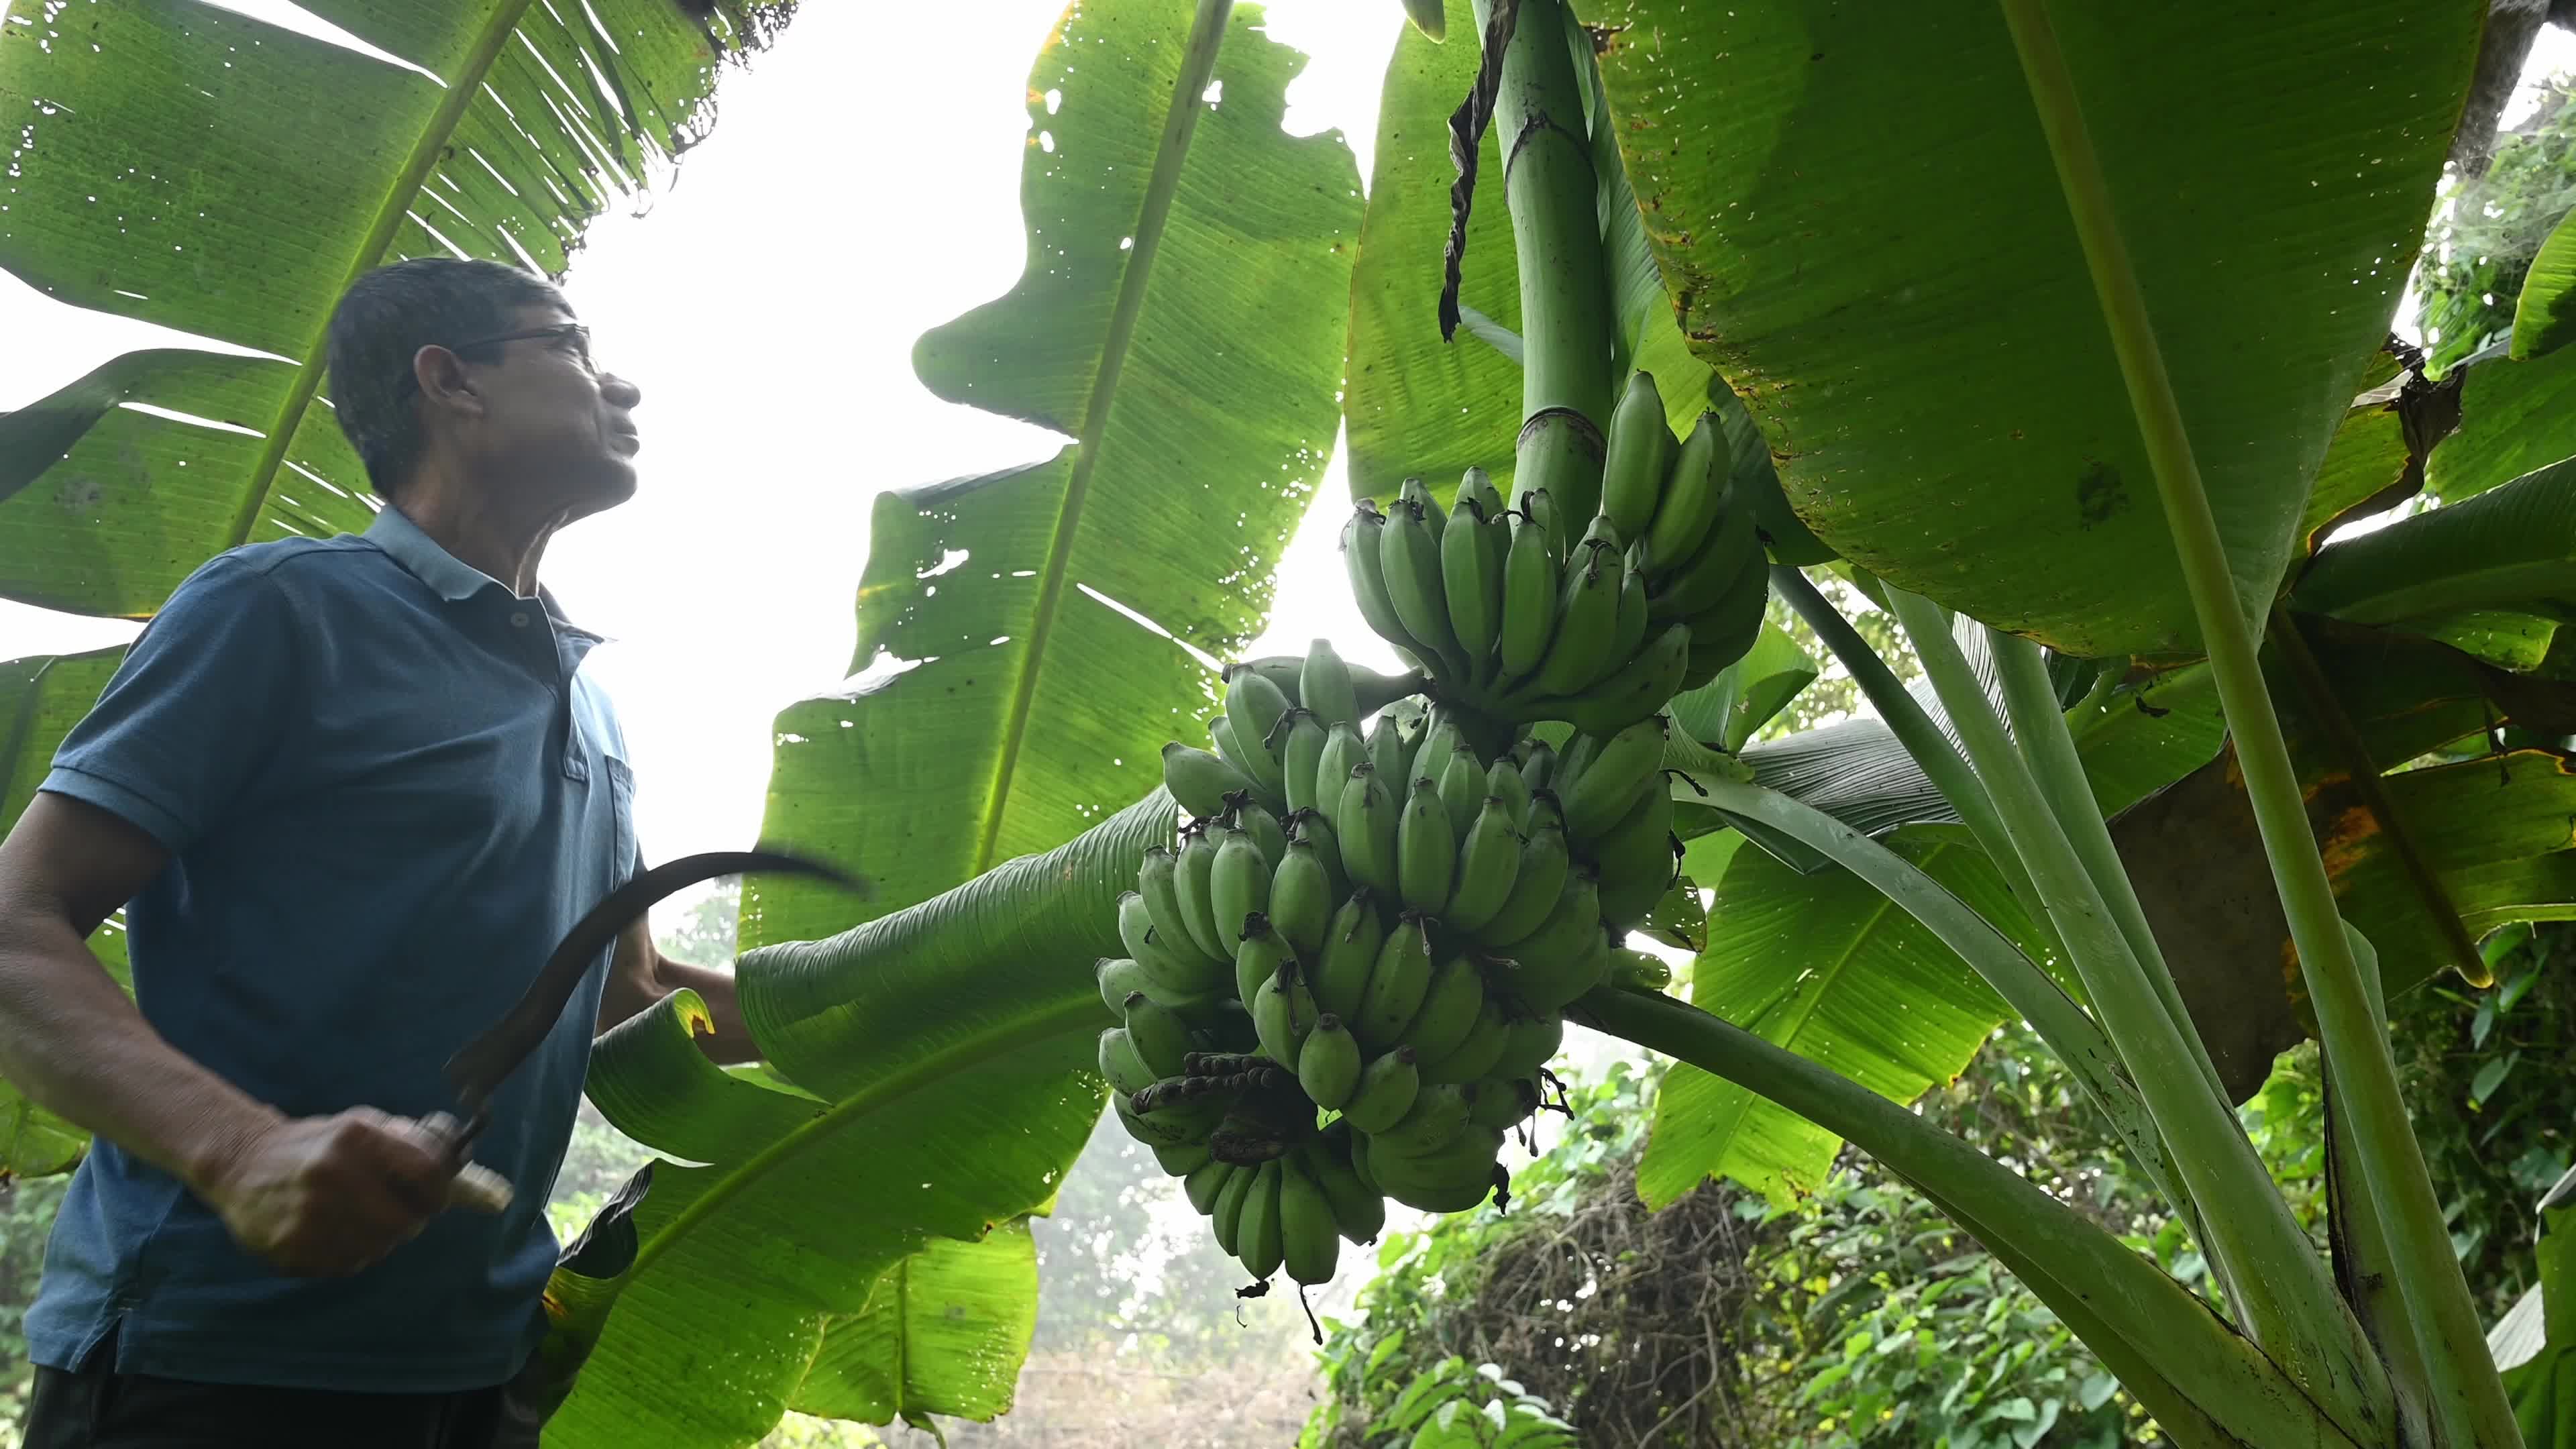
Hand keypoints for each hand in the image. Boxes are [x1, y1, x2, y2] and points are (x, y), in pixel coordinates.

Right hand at [196, 1107, 486, 1276]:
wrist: (242, 1164)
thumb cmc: (318, 1144)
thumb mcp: (364, 1127)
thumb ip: (418, 1148)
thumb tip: (490, 1191)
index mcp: (355, 1138)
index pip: (426, 1174)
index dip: (439, 1191)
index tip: (434, 1197)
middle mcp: (332, 1176)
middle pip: (406, 1221)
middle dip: (409, 1220)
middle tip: (393, 1210)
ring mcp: (309, 1216)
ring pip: (378, 1248)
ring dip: (379, 1238)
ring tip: (356, 1217)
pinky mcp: (292, 1249)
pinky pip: (347, 1266)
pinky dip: (351, 1254)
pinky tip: (333, 1232)